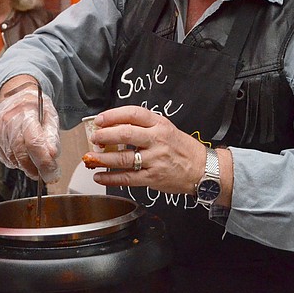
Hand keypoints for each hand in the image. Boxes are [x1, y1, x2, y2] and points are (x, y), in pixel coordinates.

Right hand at [0, 83, 60, 182]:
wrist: (16, 95)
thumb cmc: (35, 107)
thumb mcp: (50, 117)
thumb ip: (52, 136)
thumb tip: (52, 155)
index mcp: (26, 113)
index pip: (34, 142)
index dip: (43, 161)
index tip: (52, 174)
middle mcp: (9, 121)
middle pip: (21, 153)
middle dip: (34, 168)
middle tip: (44, 174)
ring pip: (12, 158)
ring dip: (26, 165)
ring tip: (34, 161)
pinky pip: (5, 158)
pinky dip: (16, 162)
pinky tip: (23, 155)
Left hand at [85, 106, 206, 193]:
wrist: (202, 169)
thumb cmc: (181, 148)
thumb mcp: (166, 128)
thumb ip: (144, 126)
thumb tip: (114, 126)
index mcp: (159, 124)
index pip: (133, 113)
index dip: (113, 115)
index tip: (99, 120)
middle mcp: (157, 140)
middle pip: (125, 133)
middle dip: (105, 135)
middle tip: (94, 138)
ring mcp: (155, 159)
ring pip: (123, 158)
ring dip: (103, 159)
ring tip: (91, 158)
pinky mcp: (153, 178)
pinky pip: (127, 178)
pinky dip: (111, 179)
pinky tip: (100, 177)